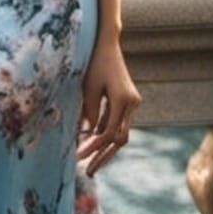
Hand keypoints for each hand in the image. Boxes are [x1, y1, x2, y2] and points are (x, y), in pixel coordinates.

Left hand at [76, 35, 142, 176]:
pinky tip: (89, 141)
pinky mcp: (126, 100)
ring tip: (88, 161)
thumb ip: (89, 111)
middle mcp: (132, 104)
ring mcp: (132, 103)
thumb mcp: (88, 86)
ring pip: (119, 132)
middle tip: (88, 171)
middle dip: (103, 156)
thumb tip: (87, 135)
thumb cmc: (94, 61)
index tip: (79, 156)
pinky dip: (103, 131)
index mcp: (124, 101)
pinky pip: (116, 121)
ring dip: (103, 146)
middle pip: (120, 139)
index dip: (94, 147)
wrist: (106, 42)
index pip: (110, 133)